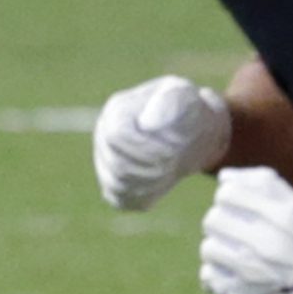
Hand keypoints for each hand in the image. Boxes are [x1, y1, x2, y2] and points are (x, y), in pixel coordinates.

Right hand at [92, 73, 232, 211]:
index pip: (117, 135)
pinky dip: (144, 197)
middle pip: (118, 164)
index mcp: (117, 110)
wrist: (189, 130)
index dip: (145, 148)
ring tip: (172, 171)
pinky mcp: (113, 184)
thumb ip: (172, 99)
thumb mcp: (186, 94)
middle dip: (152, 169)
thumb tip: (149, 124)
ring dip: (151, 184)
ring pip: (118, 184)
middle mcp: (103, 135)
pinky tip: (164, 183)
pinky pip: (122, 199)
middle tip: (176, 165)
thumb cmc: (188, 109)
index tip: (172, 153)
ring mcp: (105, 160)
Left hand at [200, 167, 292, 293]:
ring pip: (208, 248)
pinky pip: (208, 276)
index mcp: (285, 215)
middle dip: (219, 221)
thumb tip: (224, 177)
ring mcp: (254, 272)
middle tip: (232, 227)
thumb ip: (263, 182)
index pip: (229, 193)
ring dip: (216, 247)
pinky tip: (230, 271)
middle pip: (213, 219)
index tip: (234, 202)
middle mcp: (270, 244)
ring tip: (232, 250)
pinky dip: (215, 272)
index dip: (226, 195)